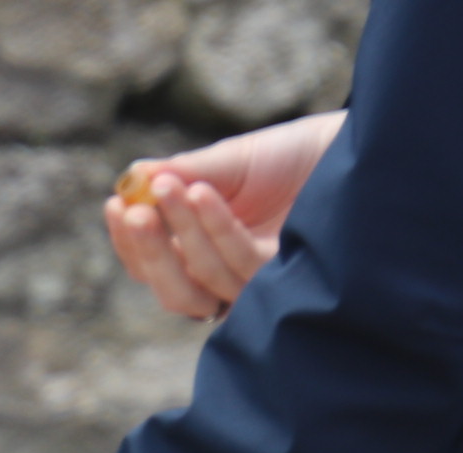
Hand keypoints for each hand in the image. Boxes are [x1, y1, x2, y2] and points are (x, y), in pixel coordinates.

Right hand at [105, 111, 344, 319]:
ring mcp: (257, 288)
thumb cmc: (286, 158)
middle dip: (148, 252)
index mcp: (202, 254)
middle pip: (174, 293)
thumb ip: (180, 176)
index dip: (131, 245)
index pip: (155, 268)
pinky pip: (240, 265)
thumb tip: (131, 181)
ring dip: (181, 230)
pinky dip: (216, 229)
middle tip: (132, 212)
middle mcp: (228, 281)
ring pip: (202, 281)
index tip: (115, 205)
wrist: (348, 149)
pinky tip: (203, 193)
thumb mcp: (226, 162)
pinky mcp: (286, 284)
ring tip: (173, 186)